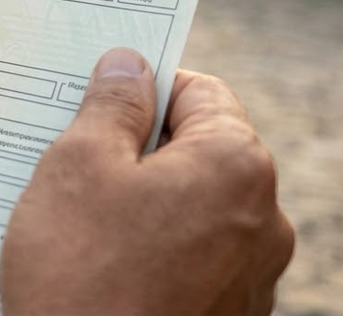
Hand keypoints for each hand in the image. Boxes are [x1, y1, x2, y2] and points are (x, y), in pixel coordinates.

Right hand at [0, 48, 293, 315]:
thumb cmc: (81, 276)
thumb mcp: (78, 167)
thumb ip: (110, 105)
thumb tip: (128, 64)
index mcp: (236, 166)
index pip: (198, 91)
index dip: (144, 88)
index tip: (100, 101)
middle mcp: (264, 220)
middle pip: (199, 151)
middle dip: (140, 149)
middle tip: (78, 161)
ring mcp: (253, 278)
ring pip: (194, 208)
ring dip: (145, 203)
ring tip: (83, 221)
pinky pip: (195, 259)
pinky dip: (155, 251)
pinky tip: (103, 264)